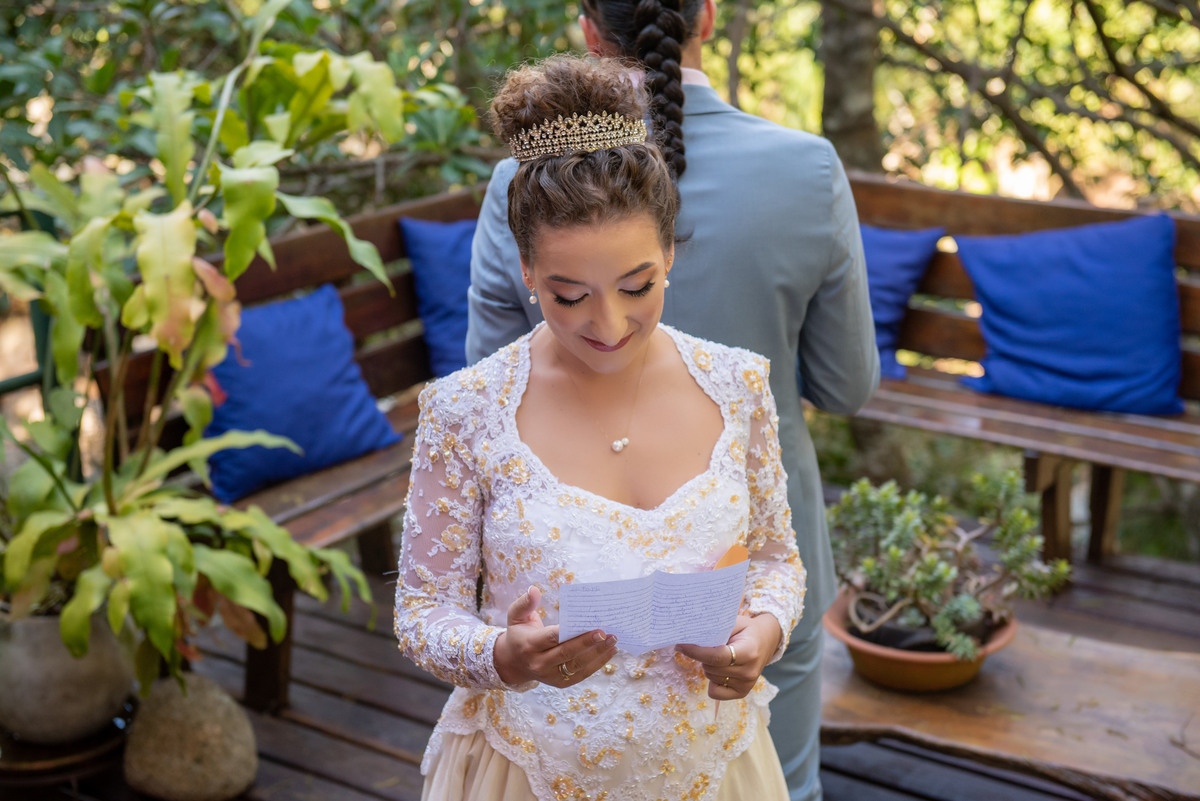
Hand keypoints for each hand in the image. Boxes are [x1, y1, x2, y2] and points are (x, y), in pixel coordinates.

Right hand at [493, 585, 618, 686]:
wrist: (514, 663)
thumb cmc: (519, 634)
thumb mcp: (515, 616)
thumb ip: (525, 603)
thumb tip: (534, 589)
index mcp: (529, 645)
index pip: (551, 638)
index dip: (569, 633)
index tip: (586, 625)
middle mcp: (539, 663)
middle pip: (566, 653)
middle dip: (587, 643)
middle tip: (606, 633)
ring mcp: (550, 675)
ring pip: (577, 666)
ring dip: (597, 654)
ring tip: (613, 640)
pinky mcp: (561, 682)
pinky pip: (582, 674)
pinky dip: (598, 664)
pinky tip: (610, 651)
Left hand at [675, 612, 781, 699]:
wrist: (766, 640)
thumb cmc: (746, 629)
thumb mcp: (734, 622)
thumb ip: (715, 629)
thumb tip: (688, 635)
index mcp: (748, 652)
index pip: (716, 656)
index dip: (696, 652)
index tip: (680, 645)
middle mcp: (749, 671)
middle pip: (711, 668)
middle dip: (703, 656)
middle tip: (710, 646)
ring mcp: (747, 684)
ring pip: (711, 678)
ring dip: (708, 667)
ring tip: (719, 656)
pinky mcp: (742, 692)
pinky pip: (715, 692)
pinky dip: (712, 681)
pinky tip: (720, 670)